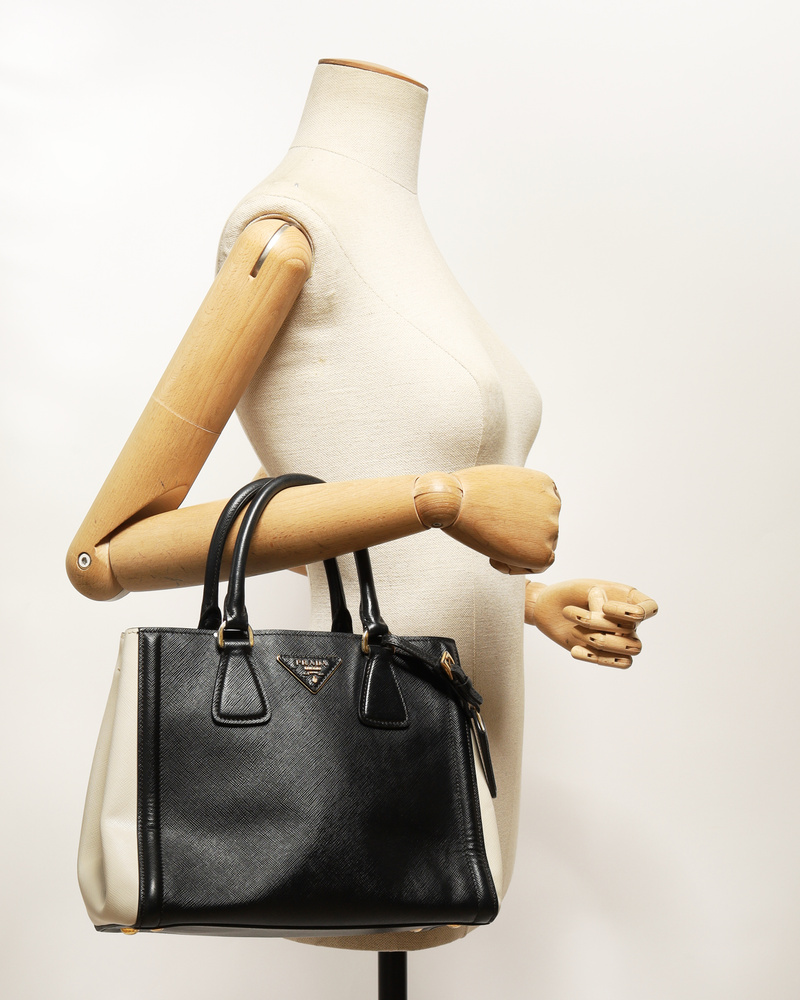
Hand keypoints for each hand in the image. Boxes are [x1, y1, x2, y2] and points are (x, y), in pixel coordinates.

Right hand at [444, 465, 560, 573]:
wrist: (456, 502)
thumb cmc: (466, 491)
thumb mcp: (499, 485)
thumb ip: (516, 498)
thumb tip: (517, 517)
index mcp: (545, 485)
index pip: (542, 511)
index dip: (521, 522)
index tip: (497, 523)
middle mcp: (554, 503)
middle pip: (543, 530)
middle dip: (518, 536)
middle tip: (490, 535)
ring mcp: (552, 527)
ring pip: (541, 548)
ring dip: (516, 551)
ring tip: (489, 544)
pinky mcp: (543, 550)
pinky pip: (539, 566)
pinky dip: (517, 566)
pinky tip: (493, 558)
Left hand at [526, 579, 657, 667]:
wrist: (546, 608)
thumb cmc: (568, 594)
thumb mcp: (584, 590)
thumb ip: (602, 603)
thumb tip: (614, 628)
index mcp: (627, 598)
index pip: (650, 608)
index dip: (631, 612)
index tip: (604, 607)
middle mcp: (629, 619)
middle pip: (632, 629)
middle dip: (600, 624)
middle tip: (571, 613)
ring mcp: (620, 637)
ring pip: (631, 648)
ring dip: (599, 640)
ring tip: (574, 629)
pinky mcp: (609, 653)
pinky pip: (621, 663)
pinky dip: (598, 658)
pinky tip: (575, 650)